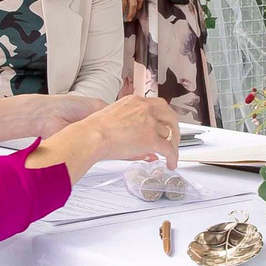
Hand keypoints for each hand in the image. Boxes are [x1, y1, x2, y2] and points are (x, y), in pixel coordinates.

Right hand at [33, 94, 179, 174]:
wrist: (92, 136)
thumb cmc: (94, 130)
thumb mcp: (114, 118)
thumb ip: (130, 125)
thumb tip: (140, 139)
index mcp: (134, 101)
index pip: (157, 105)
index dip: (163, 117)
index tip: (163, 125)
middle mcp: (144, 108)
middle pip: (169, 115)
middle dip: (174, 128)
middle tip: (173, 140)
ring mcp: (149, 122)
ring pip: (171, 133)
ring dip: (173, 145)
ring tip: (171, 155)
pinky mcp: (152, 138)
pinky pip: (169, 149)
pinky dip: (173, 158)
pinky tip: (171, 164)